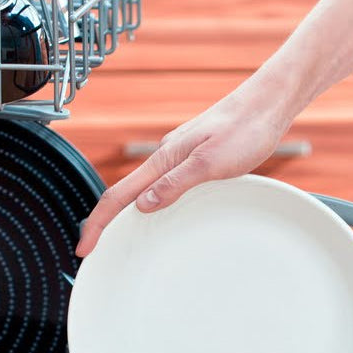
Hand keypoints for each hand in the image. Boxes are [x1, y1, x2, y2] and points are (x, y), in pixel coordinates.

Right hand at [76, 86, 294, 255]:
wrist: (267, 105)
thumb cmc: (244, 130)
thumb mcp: (209, 163)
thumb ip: (175, 184)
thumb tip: (143, 205)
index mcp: (165, 158)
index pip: (119, 194)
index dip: (98, 223)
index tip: (84, 247)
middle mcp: (167, 156)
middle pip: (125, 192)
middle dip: (105, 220)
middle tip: (93, 248)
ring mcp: (180, 157)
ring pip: (144, 188)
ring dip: (126, 212)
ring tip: (118, 237)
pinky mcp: (195, 158)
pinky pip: (164, 184)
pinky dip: (151, 201)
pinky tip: (158, 211)